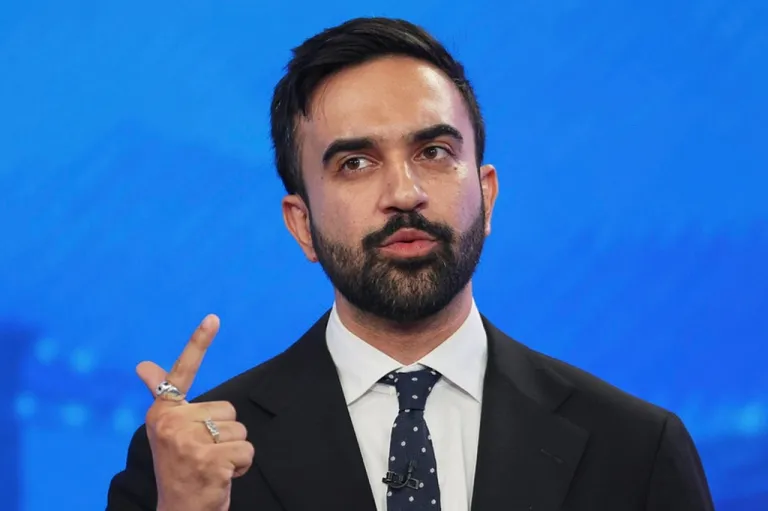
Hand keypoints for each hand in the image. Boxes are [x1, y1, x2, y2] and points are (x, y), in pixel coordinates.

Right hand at [136, 315, 253, 510]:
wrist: (180, 510)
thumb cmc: (180, 467)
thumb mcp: (170, 430)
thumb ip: (163, 395)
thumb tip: (143, 366)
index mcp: (162, 412)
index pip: (182, 372)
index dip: (199, 342)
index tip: (213, 317)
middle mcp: (170, 423)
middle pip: (228, 409)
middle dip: (225, 434)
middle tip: (203, 454)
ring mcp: (188, 442)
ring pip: (240, 430)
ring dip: (234, 451)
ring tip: (211, 465)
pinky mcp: (208, 460)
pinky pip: (247, 450)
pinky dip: (242, 466)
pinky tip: (221, 476)